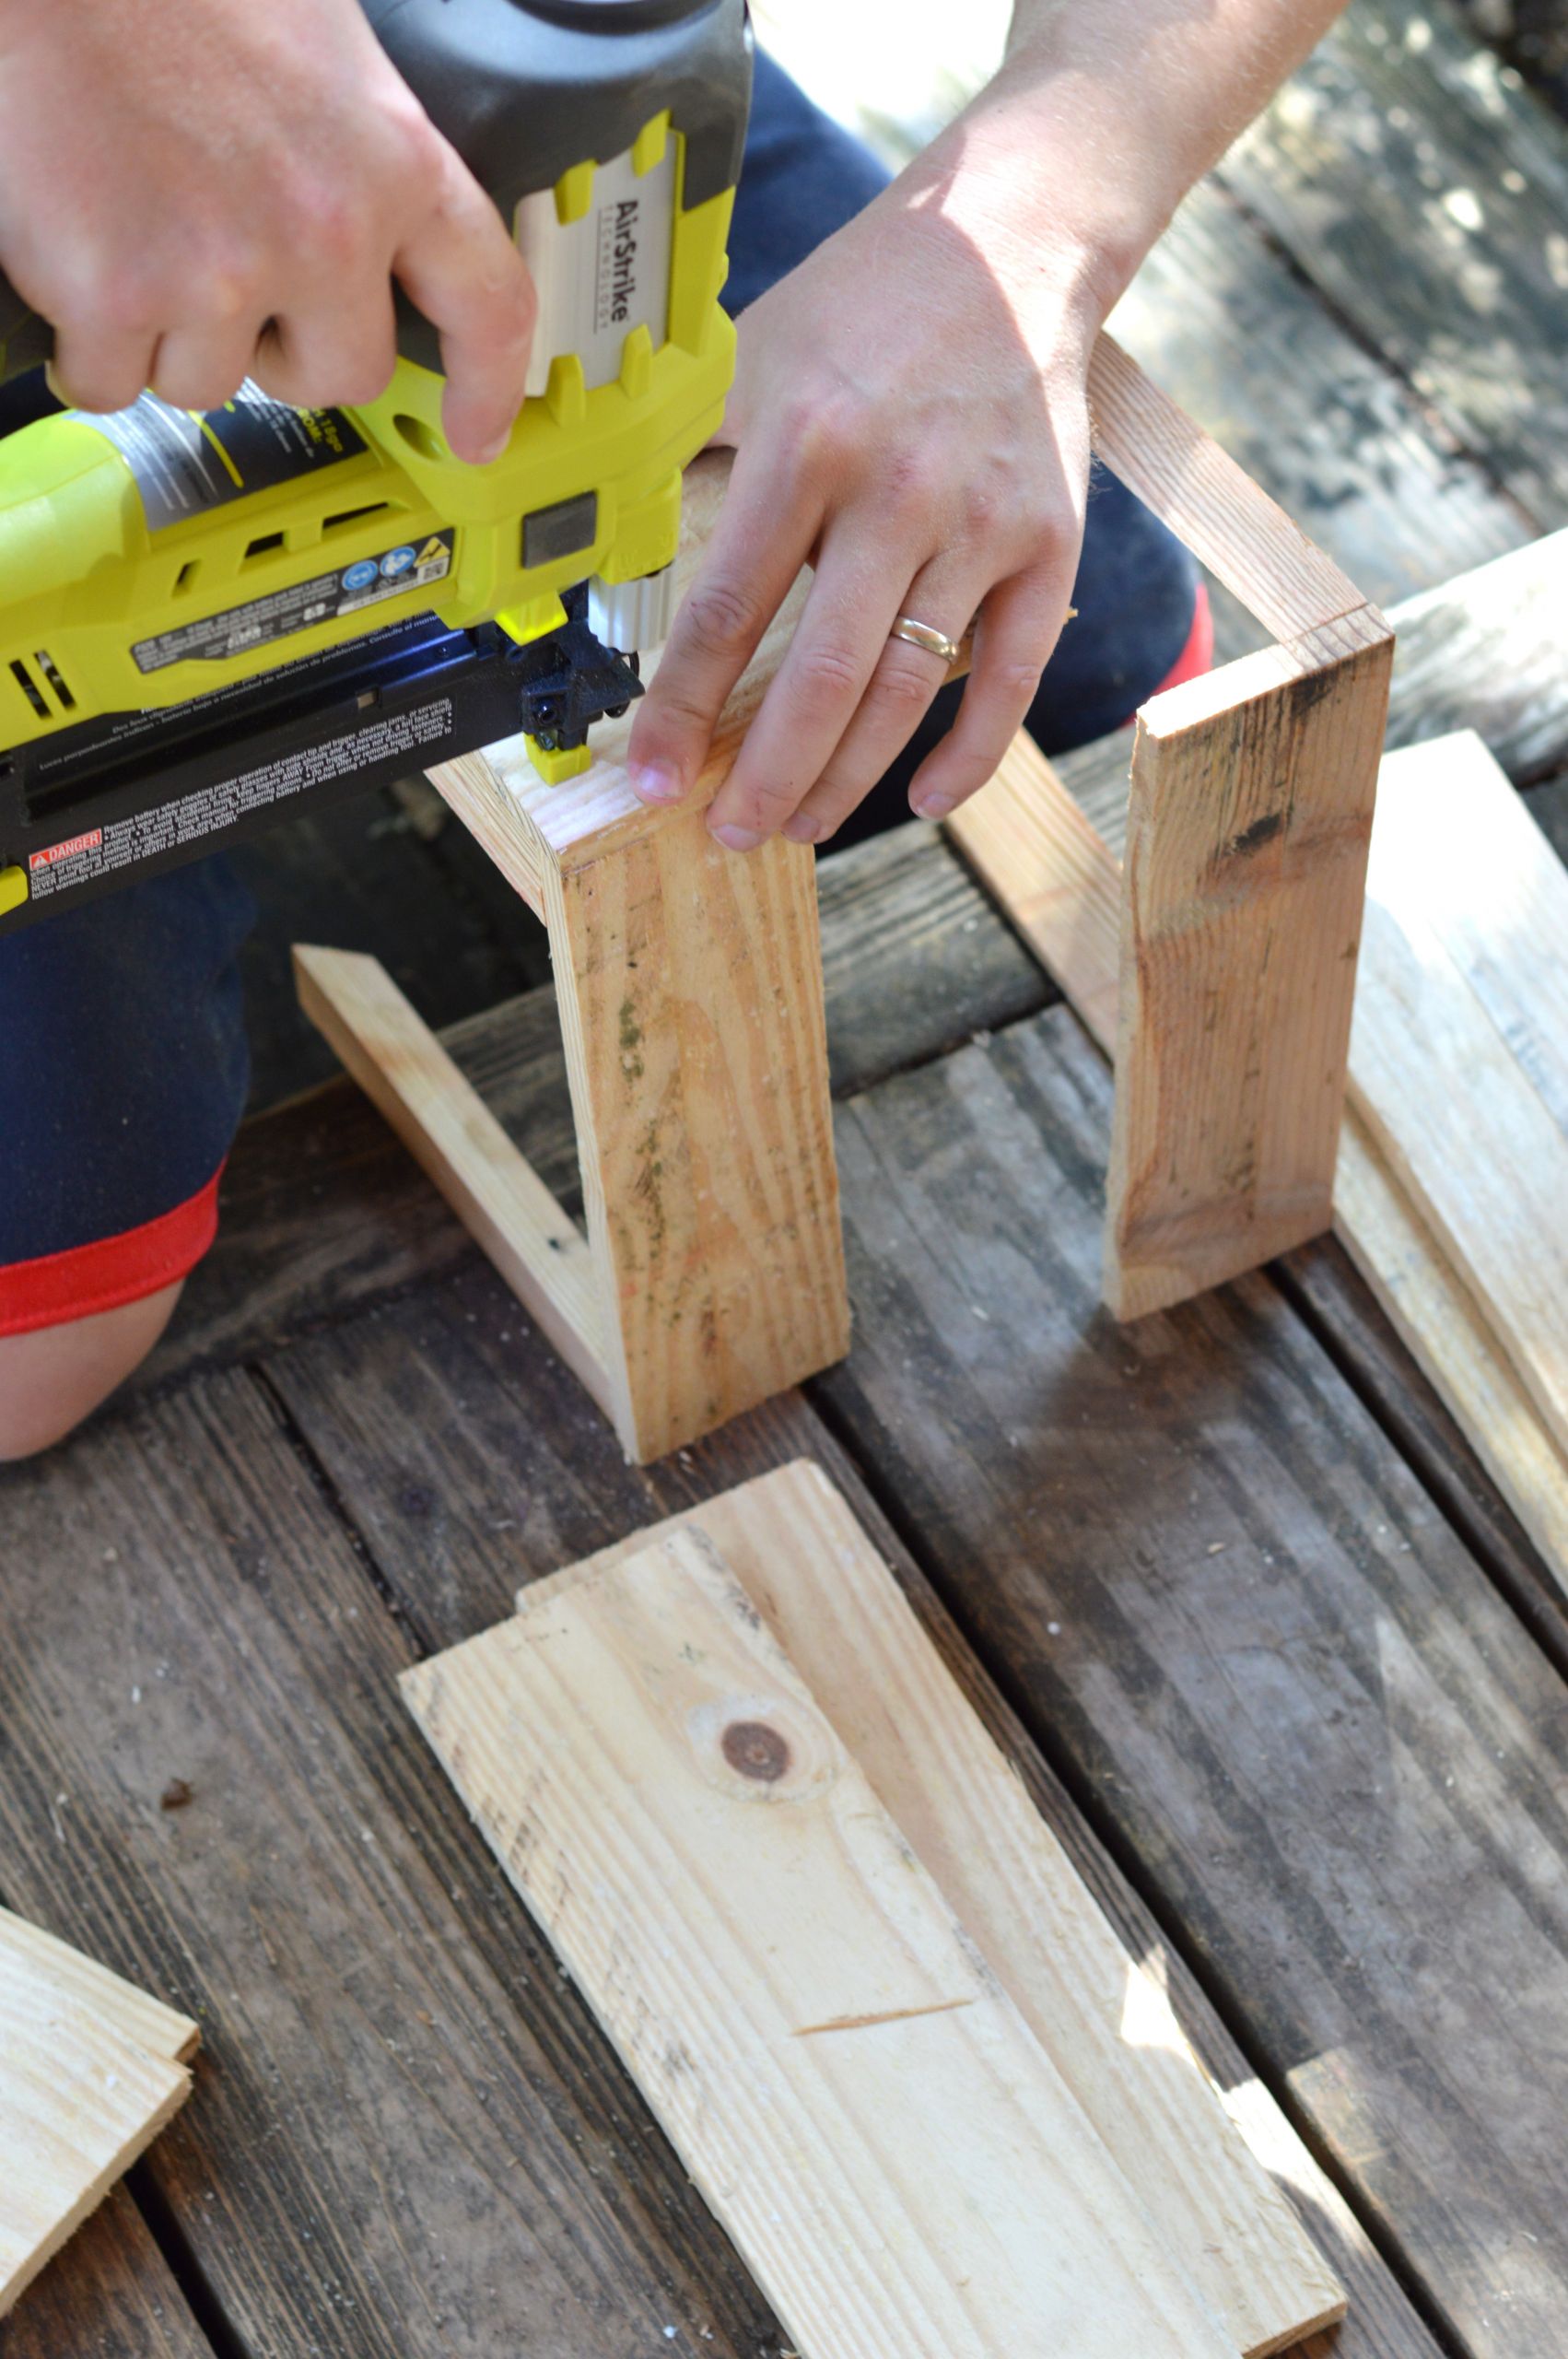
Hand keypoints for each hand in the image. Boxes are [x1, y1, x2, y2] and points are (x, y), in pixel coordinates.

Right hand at [0, 0, 535, 460]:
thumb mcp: (321, 55)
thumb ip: (359, 160)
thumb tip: (372, 236)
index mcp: (390, 161)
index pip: (486, 304)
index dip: (489, 386)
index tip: (477, 433)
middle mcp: (322, 230)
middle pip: (338, 376)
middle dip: (285, 352)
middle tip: (229, 281)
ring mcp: (219, 271)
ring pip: (211, 385)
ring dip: (171, 338)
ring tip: (138, 227)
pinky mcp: (117, 297)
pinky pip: (109, 384)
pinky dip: (85, 343)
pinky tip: (80, 254)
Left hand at [626, 150, 1098, 848]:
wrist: (1009, 244)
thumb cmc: (861, 307)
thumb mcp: (751, 356)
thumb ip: (690, 454)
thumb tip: (610, 549)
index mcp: (807, 444)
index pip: (729, 609)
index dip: (686, 708)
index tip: (656, 779)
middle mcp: (898, 492)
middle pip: (822, 677)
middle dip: (767, 774)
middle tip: (728, 832)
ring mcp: (982, 526)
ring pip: (908, 692)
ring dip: (848, 777)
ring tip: (801, 825)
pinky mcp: (1048, 546)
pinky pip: (1010, 679)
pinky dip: (969, 754)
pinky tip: (923, 799)